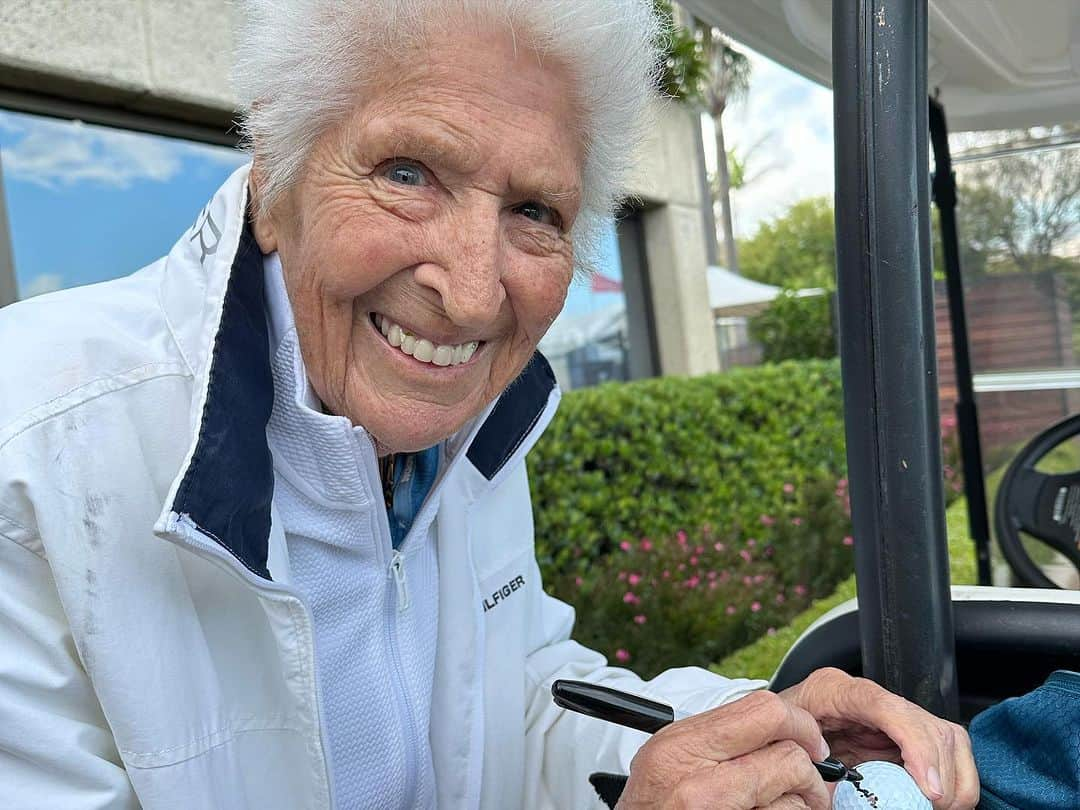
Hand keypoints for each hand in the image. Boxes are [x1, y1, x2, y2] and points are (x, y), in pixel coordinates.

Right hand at [616, 690, 832, 808]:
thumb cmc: (653, 809)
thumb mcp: (669, 760)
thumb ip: (715, 737)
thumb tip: (775, 725)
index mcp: (681, 745)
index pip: (762, 710)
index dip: (798, 723)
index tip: (808, 740)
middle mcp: (697, 780)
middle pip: (788, 752)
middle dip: (810, 765)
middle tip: (812, 778)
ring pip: (793, 795)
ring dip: (801, 803)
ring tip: (784, 807)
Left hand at [779, 668, 978, 809]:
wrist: (771, 731)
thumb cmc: (777, 740)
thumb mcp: (789, 753)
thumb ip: (816, 773)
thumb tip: (845, 800)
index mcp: (831, 691)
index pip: (883, 704)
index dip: (914, 744)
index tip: (928, 788)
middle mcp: (866, 696)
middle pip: (926, 723)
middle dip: (939, 772)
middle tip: (931, 806)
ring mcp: (889, 710)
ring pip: (945, 735)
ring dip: (951, 777)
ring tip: (933, 804)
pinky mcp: (903, 730)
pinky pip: (945, 746)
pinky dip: (951, 776)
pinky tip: (934, 797)